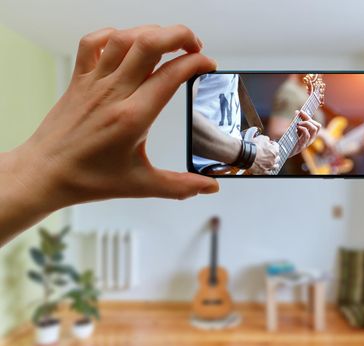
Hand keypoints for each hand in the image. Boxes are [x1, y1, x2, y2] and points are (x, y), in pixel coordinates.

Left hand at [0, 25, 218, 240]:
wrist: (44, 173)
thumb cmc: (90, 179)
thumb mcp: (141, 185)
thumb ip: (181, 186)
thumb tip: (211, 187)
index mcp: (132, 117)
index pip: (171, 75)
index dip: (196, 63)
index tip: (208, 65)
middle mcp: (113, 93)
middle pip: (149, 44)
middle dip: (179, 35)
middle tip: (194, 46)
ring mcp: (93, 83)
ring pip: (124, 38)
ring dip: (152, 32)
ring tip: (169, 42)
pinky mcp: (79, 79)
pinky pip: (93, 42)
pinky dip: (114, 35)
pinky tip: (129, 44)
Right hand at [249, 135, 278, 173]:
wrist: (247, 155)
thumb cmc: (254, 147)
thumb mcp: (261, 138)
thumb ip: (266, 139)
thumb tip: (267, 139)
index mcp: (274, 151)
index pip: (276, 146)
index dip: (272, 144)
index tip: (270, 143)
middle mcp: (273, 159)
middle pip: (277, 157)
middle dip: (274, 155)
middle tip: (270, 153)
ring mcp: (269, 166)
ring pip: (275, 166)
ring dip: (273, 163)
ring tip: (270, 162)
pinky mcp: (264, 171)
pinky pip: (268, 172)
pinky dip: (268, 170)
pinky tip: (266, 168)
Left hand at [291, 110, 321, 155]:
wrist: (282, 152)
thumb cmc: (288, 141)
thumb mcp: (293, 130)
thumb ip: (296, 121)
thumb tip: (297, 112)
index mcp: (310, 135)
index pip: (316, 124)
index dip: (309, 117)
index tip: (301, 111)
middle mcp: (310, 139)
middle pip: (317, 126)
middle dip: (309, 119)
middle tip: (299, 117)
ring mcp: (307, 143)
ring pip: (314, 130)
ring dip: (306, 123)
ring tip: (297, 123)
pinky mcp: (302, 146)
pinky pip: (307, 135)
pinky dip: (303, 128)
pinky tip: (297, 127)